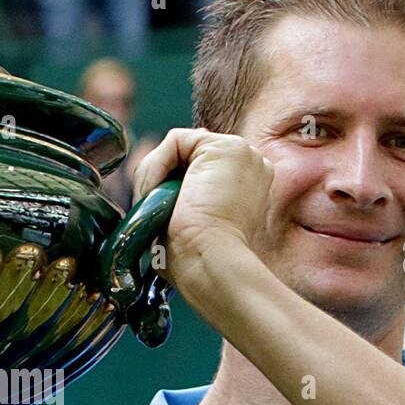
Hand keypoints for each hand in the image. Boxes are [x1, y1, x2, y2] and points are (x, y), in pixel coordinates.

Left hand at [131, 129, 273, 332]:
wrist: (210, 264)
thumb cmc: (198, 262)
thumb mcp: (190, 226)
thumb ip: (181, 201)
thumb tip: (153, 192)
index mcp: (247, 187)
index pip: (197, 169)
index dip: (171, 187)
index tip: (163, 218)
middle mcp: (250, 166)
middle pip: (187, 156)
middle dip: (161, 180)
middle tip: (156, 214)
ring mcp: (243, 154)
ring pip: (178, 148)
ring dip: (155, 177)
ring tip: (159, 209)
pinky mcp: (226, 147)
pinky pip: (174, 140)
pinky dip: (157, 166)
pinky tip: (161, 194)